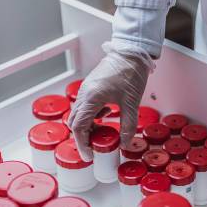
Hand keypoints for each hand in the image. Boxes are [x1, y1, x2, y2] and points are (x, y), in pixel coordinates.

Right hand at [67, 42, 153, 160]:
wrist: (131, 52)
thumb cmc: (130, 72)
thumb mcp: (131, 103)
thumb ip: (128, 125)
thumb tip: (126, 143)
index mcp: (92, 98)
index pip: (79, 127)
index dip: (82, 144)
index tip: (89, 155)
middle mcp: (85, 94)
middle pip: (75, 122)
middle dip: (83, 137)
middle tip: (93, 149)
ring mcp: (87, 89)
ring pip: (80, 114)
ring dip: (87, 126)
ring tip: (101, 134)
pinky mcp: (91, 86)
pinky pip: (86, 105)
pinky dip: (92, 116)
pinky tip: (105, 116)